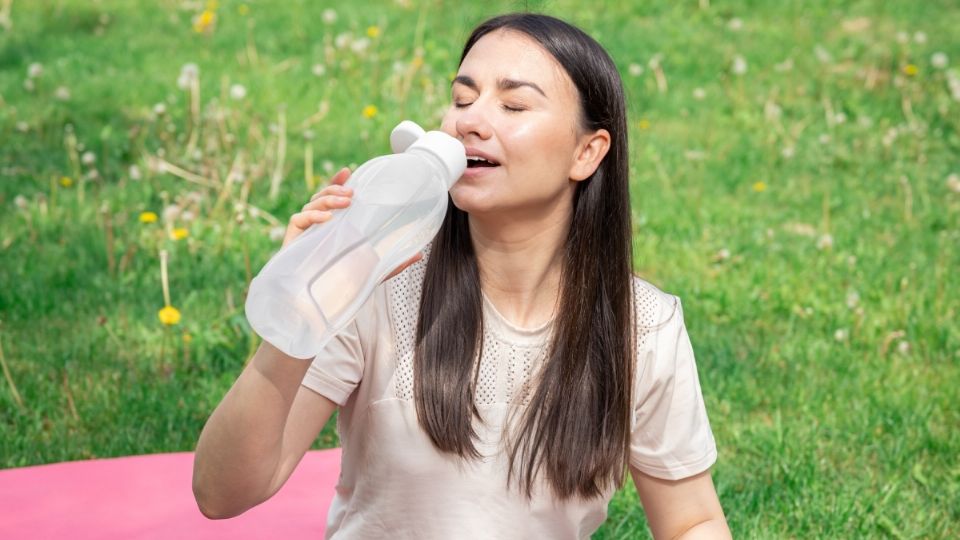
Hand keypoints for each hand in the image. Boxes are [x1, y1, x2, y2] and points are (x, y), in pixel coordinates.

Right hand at [281, 166, 422, 280]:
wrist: (318, 308)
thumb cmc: (341, 286)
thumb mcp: (372, 271)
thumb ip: (393, 261)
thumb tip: (419, 254)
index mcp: (332, 228)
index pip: (333, 199)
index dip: (338, 183)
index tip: (349, 172)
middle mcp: (317, 227)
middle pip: (321, 197)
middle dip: (335, 190)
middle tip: (352, 193)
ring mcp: (304, 234)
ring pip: (311, 204)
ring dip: (327, 199)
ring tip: (345, 203)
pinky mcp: (292, 243)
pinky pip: (298, 221)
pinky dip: (311, 216)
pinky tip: (326, 220)